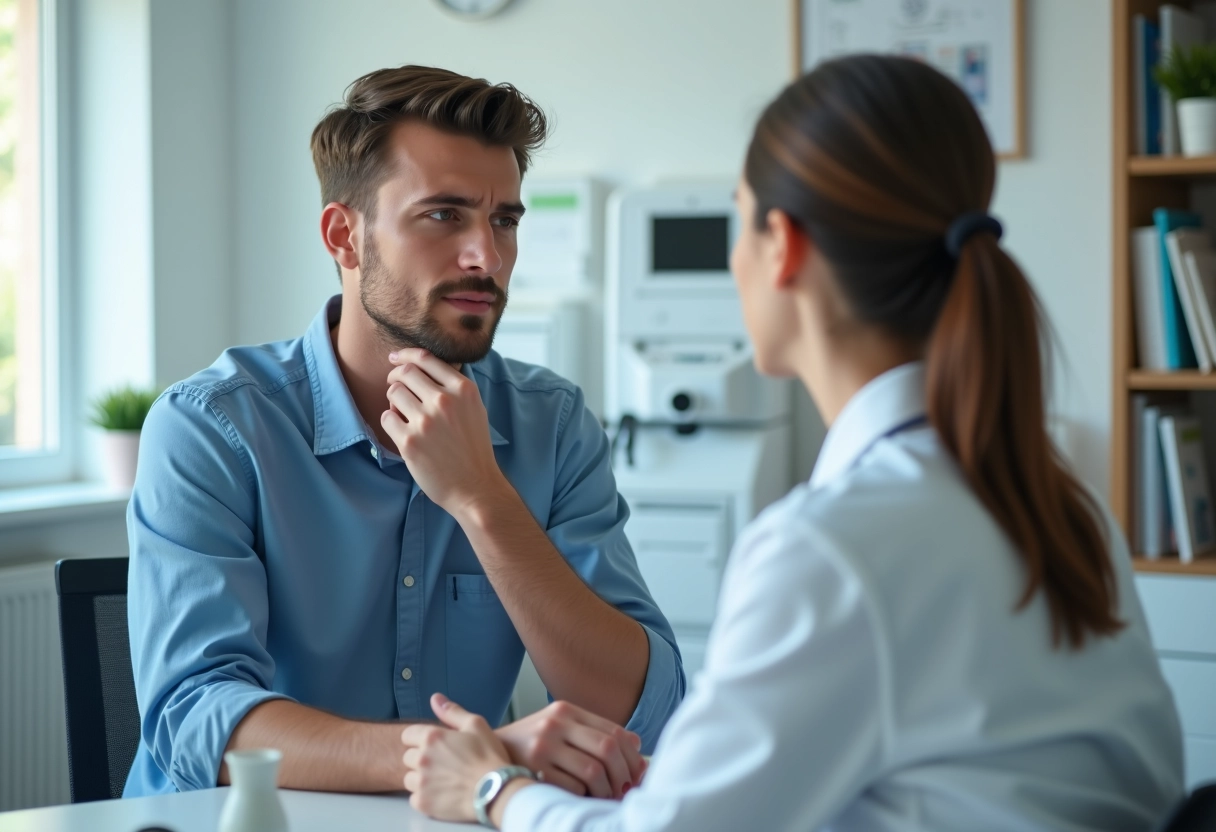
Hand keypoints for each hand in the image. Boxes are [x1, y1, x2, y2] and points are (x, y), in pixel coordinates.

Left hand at [382, 349, 507, 515]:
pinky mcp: (409, 441)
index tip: (395, 358)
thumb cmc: (474, 449)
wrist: (476, 488)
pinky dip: (391, 422)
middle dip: (395, 376)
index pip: (426, 359)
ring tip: (404, 414)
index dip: (406, 355)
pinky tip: (402, 431)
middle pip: (406, 373)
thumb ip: (455, 388)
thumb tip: (424, 367)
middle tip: (395, 386)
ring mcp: (426, 421)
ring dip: (394, 401)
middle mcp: (445, 401)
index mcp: (463, 390)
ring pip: (393, 393)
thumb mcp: (475, 409)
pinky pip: (387, 417)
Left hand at [401, 693, 514, 821]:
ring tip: (441, 781)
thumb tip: (435, 698)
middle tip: (442, 764)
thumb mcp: (476, 725)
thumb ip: (452, 712)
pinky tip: (441, 795)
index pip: (407, 735)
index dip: (419, 740)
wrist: (497, 791)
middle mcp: (421, 759)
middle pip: (408, 757)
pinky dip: (424, 797)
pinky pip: (413, 798)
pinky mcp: (423, 803)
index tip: (433, 746)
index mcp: (432, 737)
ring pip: (409, 778)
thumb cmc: (489, 756)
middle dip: (421, 759)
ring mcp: (421, 782)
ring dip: (420, 779)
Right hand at [495, 700, 644, 798]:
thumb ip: (595, 732)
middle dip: (624, 774)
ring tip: (607, 797)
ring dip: (606, 790)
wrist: (487, 753)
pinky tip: (584, 799)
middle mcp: (555, 722)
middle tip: (627, 790)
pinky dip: (584, 797)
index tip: (639, 774)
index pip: (613, 731)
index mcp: (566, 710)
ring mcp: (543, 745)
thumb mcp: (560, 728)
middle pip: (608, 749)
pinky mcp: (532, 768)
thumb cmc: (531, 744)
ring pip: (593, 771)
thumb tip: (637, 745)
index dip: (632, 756)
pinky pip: (572, 788)